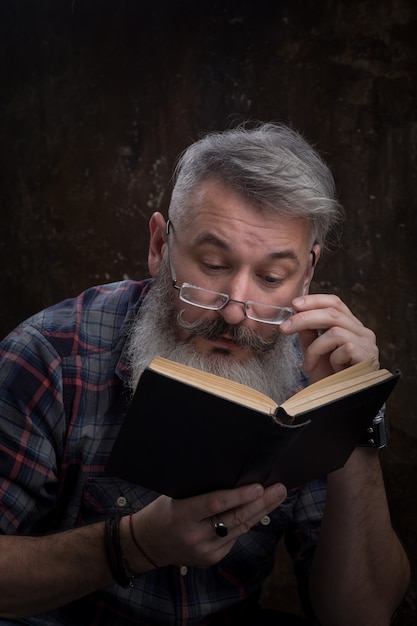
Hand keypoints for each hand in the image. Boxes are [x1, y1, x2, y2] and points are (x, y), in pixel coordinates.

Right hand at [125, 482, 286, 569]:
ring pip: (240, 529)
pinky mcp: (212, 558)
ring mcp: (205, 551)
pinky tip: (260, 510)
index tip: (258, 487)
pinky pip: (234, 537)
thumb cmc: (163, 512)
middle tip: (278, 489)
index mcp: (181, 516)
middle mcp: (195, 537)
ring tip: (277, 496)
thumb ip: (201, 492)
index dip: (239, 496)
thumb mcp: (176, 496)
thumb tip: (234, 480)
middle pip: (235, 519)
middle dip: (260, 503)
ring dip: (261, 512)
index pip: (215, 505)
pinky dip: (247, 523)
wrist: (149, 544)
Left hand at [280, 294, 378, 381]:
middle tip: (285, 328)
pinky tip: (333, 371)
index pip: (335, 303)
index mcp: (350, 326)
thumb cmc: (331, 379)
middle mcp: (362, 332)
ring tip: (309, 365)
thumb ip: (309, 335)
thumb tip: (297, 316)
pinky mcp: (369, 356)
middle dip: (304, 318)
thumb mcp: (315, 354)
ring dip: (315, 348)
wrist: (343, 403)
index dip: (314, 300)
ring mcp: (368, 344)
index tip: (294, 304)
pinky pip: (345, 348)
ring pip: (335, 331)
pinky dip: (332, 359)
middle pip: (333, 313)